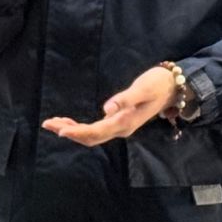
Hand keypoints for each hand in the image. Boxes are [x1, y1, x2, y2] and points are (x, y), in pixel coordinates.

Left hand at [43, 66, 177, 145]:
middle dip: (68, 131)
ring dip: (71, 129)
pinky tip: (67, 121)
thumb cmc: (158, 85)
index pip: (96, 132)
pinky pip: (96, 129)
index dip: (77, 131)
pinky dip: (79, 126)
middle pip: (90, 137)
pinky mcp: (119, 121)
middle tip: (47, 123)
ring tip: (51, 122)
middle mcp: (121, 128)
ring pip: (92, 134)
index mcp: (125, 123)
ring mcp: (120, 126)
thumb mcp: (143, 89)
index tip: (59, 129)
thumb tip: (107, 109)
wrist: (173, 87)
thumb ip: (126, 98)